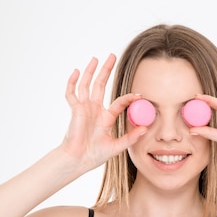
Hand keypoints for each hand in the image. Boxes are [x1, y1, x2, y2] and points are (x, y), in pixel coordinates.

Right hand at [62, 54, 146, 169]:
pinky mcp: (75, 110)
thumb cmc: (95, 155)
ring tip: (96, 58)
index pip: (119, 102)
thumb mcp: (117, 146)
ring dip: (91, 71)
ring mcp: (84, 108)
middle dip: (106, 70)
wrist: (78, 160)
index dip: (129, 98)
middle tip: (112, 56)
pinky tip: (75, 71)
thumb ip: (130, 137)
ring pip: (86, 85)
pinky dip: (72, 82)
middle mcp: (95, 110)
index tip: (140, 95)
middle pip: (101, 85)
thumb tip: (145, 129)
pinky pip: (71, 93)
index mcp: (105, 118)